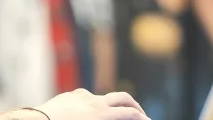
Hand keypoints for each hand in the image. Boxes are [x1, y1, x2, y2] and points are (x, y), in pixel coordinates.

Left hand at [35, 89, 149, 119]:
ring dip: (111, 106)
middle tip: (140, 114)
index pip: (129, 113)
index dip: (141, 117)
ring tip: (111, 117)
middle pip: (123, 97)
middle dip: (135, 105)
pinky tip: (86, 116)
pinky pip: (86, 98)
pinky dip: (92, 105)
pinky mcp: (71, 94)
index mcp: (101, 114)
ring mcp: (82, 95)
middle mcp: (94, 101)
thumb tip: (116, 116)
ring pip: (103, 98)